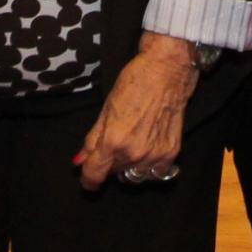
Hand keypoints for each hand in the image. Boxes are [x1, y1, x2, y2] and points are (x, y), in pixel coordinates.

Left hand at [76, 32, 200, 190]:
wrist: (167, 71)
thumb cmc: (134, 83)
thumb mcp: (105, 109)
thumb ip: (92, 139)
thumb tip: (79, 161)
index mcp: (113, 141)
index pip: (94, 174)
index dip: (88, 180)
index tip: (88, 180)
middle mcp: (134, 153)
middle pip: (114, 173)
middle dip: (109, 165)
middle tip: (113, 145)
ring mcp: (154, 155)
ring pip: (134, 176)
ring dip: (128, 167)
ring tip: (131, 146)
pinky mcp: (171, 152)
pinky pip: (155, 173)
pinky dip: (149, 167)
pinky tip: (148, 151)